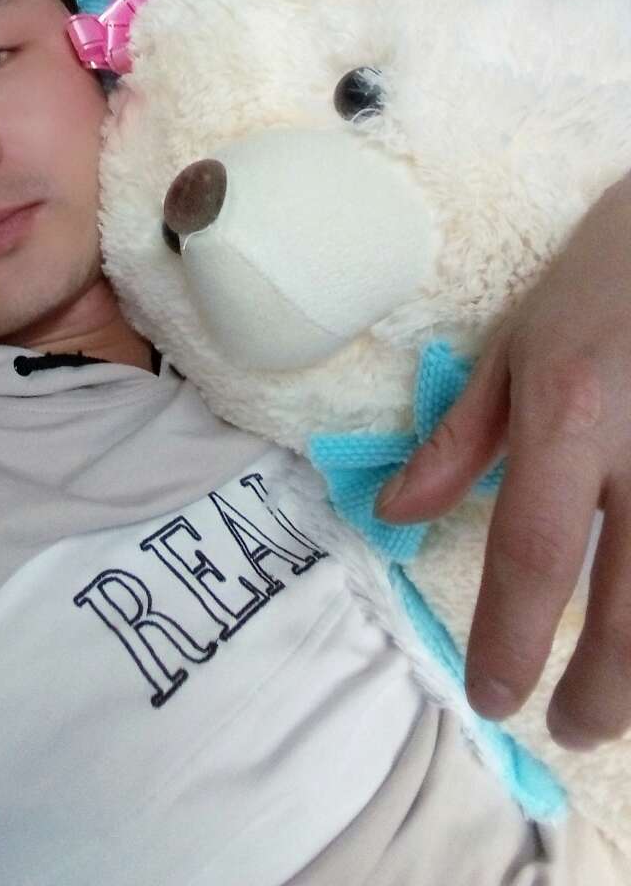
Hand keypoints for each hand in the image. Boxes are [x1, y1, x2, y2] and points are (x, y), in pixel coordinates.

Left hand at [376, 171, 630, 749]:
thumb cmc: (607, 273)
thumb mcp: (520, 344)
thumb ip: (461, 438)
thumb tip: (395, 513)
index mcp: (571, 416)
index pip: (534, 555)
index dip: (510, 640)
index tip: (490, 697)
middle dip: (601, 694)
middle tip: (567, 728)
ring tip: (619, 703)